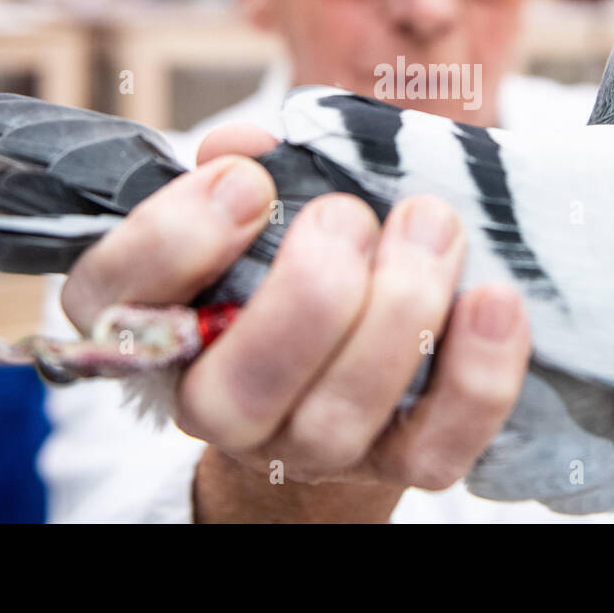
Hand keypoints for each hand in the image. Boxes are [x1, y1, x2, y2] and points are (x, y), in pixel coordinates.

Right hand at [59, 124, 531, 520]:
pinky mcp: (399, 468)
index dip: (177, 239)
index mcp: (155, 327)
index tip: (246, 184)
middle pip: (242, 387)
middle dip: (310, 291)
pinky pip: (439, 446)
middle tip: (350, 214)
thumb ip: (243, 166)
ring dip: (400, 310)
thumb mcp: (253, 208)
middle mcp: (218, 407)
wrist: (335, 372)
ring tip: (432, 224)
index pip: (118, 299)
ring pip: (343, 413)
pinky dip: (476, 373)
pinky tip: (494, 299)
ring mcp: (310, 447)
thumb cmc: (287, 263)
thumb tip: (247, 146)